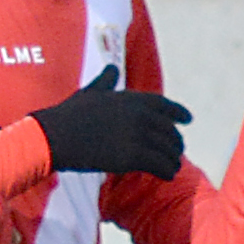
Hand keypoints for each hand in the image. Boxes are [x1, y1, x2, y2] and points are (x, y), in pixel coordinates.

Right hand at [29, 74, 192, 177]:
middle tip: (177, 150)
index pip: (165, 106)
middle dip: (176, 141)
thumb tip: (112, 69)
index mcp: (133, 99)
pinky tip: (168, 175)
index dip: (179, 113)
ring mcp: (138, 136)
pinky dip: (167, 171)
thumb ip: (106, 81)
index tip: (188, 120)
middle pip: (169, 130)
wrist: (55, 136)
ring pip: (167, 149)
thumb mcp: (90, 92)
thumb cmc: (69, 114)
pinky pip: (159, 164)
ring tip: (174, 165)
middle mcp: (140, 115)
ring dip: (173, 159)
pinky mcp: (133, 156)